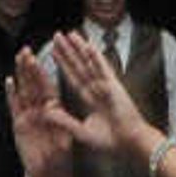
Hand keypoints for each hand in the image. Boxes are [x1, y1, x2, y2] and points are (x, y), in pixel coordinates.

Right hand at [5, 50, 79, 174]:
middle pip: (34, 85)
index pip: (48, 86)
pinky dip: (12, 95)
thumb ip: (58, 123)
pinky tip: (9, 81)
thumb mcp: (65, 137)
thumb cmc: (61, 157)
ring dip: (21, 75)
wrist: (50, 174)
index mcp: (55, 110)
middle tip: (26, 50)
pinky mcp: (19, 125)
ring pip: (24, 91)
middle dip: (30, 67)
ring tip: (18, 58)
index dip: (45, 72)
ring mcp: (29, 116)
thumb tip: (51, 108)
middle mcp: (41, 110)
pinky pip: (15, 107)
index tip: (43, 57)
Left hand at [45, 31, 155, 164]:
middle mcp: (96, 89)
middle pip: (78, 66)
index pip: (72, 77)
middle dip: (68, 51)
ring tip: (69, 33)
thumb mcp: (81, 131)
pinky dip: (96, 57)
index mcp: (89, 99)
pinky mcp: (114, 86)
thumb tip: (46, 110)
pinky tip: (87, 45)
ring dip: (79, 48)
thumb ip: (64, 121)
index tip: (53, 52)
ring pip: (89, 63)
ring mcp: (105, 85)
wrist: (129, 143)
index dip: (63, 65)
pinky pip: (103, 69)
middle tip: (57, 36)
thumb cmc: (110, 141)